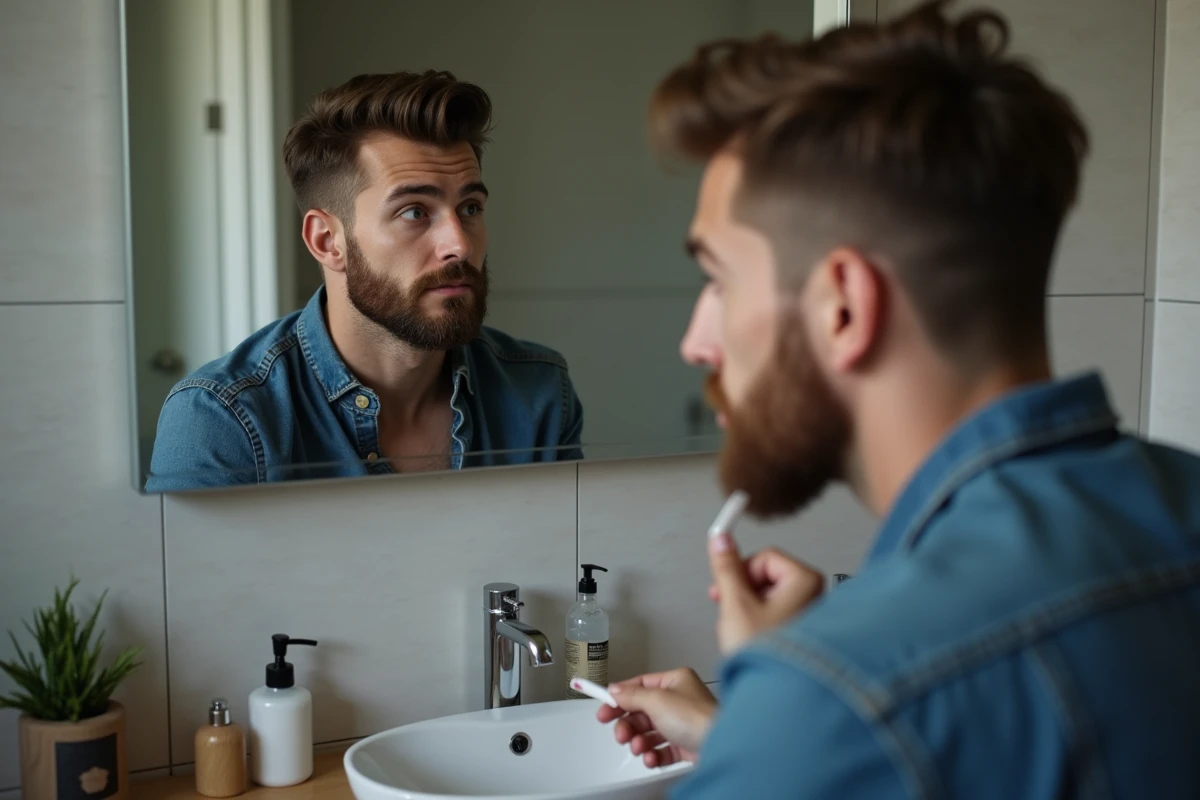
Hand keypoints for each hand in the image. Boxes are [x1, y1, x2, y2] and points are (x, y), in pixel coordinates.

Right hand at [596, 668, 716, 767]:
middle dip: (628, 724)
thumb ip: (632, 695)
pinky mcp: (686, 745)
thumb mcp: (656, 700)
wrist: (721, 746)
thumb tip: (615, 690)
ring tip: (638, 747)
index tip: (602, 703)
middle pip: (642, 711)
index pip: (639, 685)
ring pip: (650, 733)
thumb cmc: (698, 718)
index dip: (619, 696)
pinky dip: (653, 755)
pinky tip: (650, 757)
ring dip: (639, 741)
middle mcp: (680, 701)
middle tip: (620, 733)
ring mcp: (683, 724)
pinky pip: (662, 750)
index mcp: (675, 681)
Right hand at [708, 532, 823, 653]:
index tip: (725, 587)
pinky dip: (758, 626)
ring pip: (768, 598)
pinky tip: (752, 643)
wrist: (775, 700)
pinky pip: (775, 617)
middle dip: (742, 595)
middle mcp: (815, 596)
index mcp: (806, 581)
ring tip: (744, 633)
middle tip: (732, 612)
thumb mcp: (735, 605)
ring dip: (747, 612)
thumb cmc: (765, 657)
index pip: (764, 557)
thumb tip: (720, 539)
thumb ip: (726, 568)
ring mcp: (810, 616)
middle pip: (766, 577)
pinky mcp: (803, 633)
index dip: (740, 572)